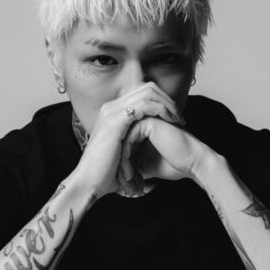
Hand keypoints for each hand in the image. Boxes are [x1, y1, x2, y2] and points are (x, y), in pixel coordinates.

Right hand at [72, 82, 185, 197]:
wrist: (90, 182)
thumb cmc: (106, 172)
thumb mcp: (122, 149)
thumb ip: (133, 139)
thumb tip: (148, 141)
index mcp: (112, 112)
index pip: (142, 92)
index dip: (161, 101)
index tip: (174, 118)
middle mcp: (111, 107)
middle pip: (147, 87)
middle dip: (167, 100)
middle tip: (180, 118)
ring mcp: (112, 111)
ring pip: (148, 93)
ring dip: (167, 105)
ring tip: (178, 120)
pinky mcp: (116, 120)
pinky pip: (145, 105)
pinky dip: (161, 110)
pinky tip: (170, 122)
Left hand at [121, 116, 209, 184]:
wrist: (192, 163)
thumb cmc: (174, 165)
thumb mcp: (147, 165)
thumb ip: (133, 163)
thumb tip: (116, 174)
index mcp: (142, 129)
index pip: (123, 147)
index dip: (121, 167)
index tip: (122, 186)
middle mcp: (142, 122)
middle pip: (120, 145)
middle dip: (119, 168)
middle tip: (121, 187)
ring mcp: (144, 119)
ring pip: (122, 143)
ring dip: (121, 166)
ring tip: (125, 183)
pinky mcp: (147, 122)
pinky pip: (128, 141)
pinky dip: (127, 160)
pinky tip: (130, 175)